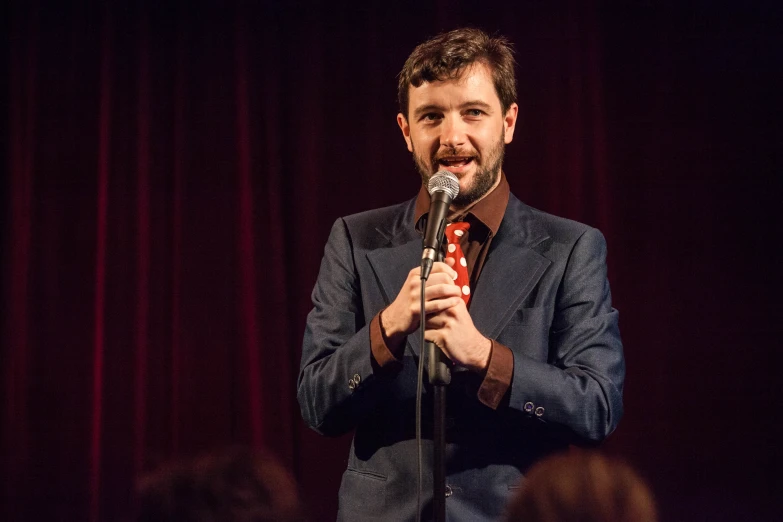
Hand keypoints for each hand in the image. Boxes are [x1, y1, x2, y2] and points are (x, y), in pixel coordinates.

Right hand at [380, 262, 461, 346]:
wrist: (395, 318)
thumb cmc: (410, 300)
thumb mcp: (418, 283)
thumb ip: (435, 272)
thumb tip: (451, 260)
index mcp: (415, 274)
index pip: (439, 266)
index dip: (450, 271)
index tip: (454, 277)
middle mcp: (415, 282)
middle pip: (443, 278)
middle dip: (454, 284)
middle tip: (456, 290)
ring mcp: (416, 295)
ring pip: (442, 290)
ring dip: (455, 293)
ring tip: (458, 296)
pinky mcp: (418, 309)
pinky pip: (439, 304)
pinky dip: (450, 303)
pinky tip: (454, 303)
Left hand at [424, 257, 490, 372]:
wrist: (474, 348)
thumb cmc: (464, 330)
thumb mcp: (460, 311)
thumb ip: (448, 301)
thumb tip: (432, 292)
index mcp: (456, 302)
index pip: (435, 295)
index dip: (430, 302)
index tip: (431, 307)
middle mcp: (452, 310)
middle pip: (428, 307)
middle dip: (426, 314)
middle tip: (431, 320)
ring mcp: (447, 323)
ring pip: (425, 320)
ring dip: (426, 325)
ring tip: (435, 329)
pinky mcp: (443, 336)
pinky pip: (425, 333)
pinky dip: (428, 336)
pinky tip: (435, 337)